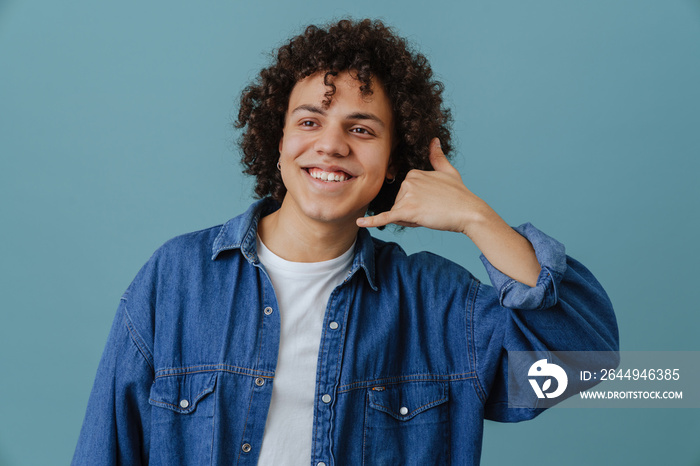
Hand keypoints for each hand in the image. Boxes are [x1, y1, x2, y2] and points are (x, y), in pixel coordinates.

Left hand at [356, 138, 491, 234]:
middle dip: (412, 213)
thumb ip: (437, 157)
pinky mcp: (407, 210)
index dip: (416, 204)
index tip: (433, 204)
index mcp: (413, 173)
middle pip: (400, 205)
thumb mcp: (448, 171)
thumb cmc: (460, 195)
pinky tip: (360, 222)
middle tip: (433, 211)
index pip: (404, 196)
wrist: (469, 212)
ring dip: (411, 220)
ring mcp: (407, 195)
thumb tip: (434, 140)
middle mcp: (408, 181)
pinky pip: (386, 216)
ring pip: (399, 215)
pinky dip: (372, 221)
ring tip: (430, 216)